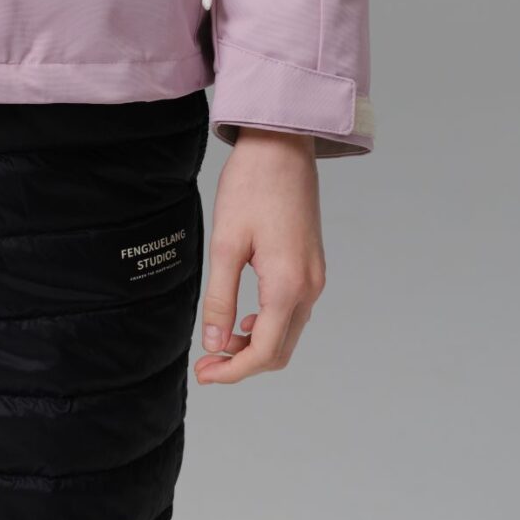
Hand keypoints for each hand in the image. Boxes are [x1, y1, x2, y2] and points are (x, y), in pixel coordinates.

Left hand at [195, 129, 325, 383]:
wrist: (282, 145)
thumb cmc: (251, 186)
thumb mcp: (226, 244)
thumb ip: (221, 299)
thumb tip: (215, 343)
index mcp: (287, 285)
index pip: (264, 351)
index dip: (232, 371)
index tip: (204, 374)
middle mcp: (309, 286)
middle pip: (280, 350)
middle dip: (243, 363)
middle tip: (206, 363)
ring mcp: (315, 276)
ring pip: (288, 332)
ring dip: (256, 344)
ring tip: (219, 340)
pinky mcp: (312, 265)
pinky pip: (293, 311)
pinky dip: (269, 324)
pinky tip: (244, 316)